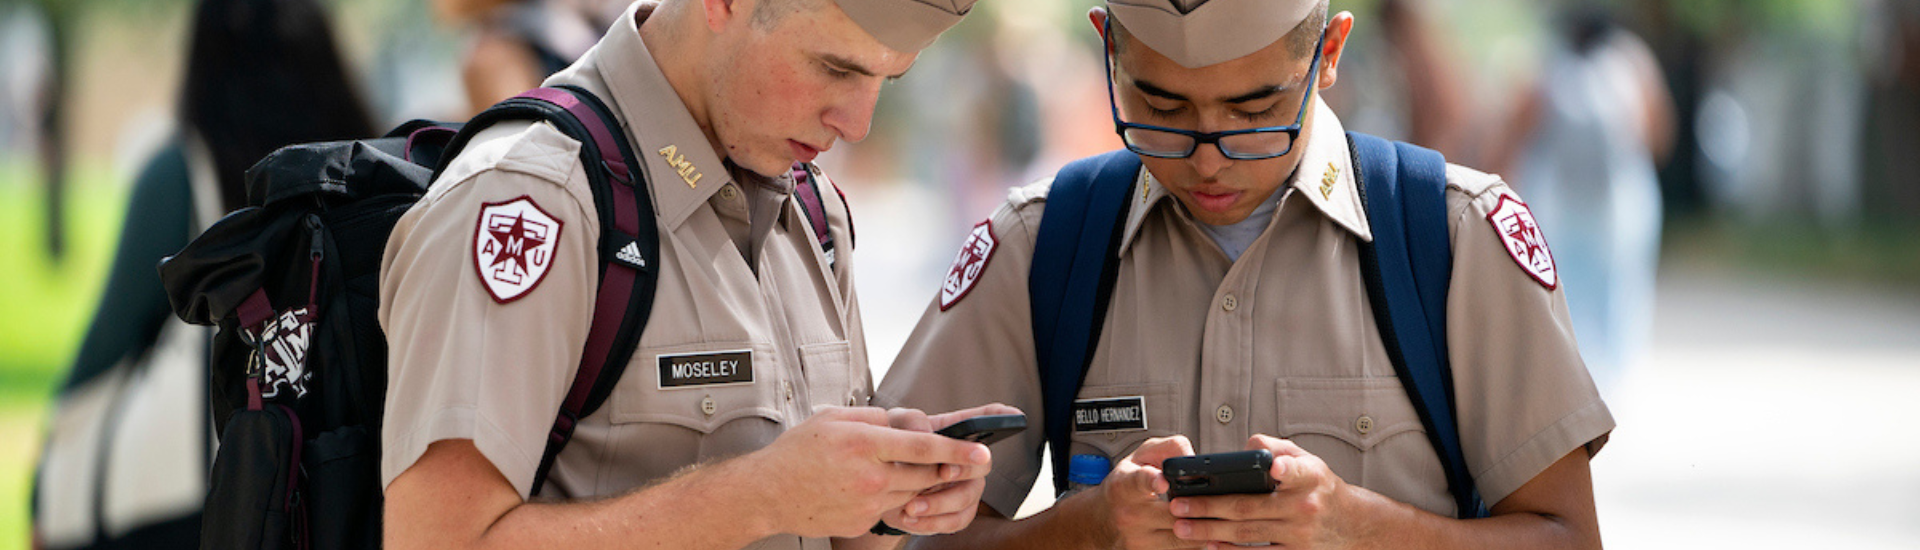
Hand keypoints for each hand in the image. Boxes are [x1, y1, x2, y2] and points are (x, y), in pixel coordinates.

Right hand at [751, 406, 991, 537]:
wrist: (768, 493)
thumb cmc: (797, 453)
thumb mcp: (833, 418)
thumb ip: (875, 416)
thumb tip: (905, 421)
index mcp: (864, 443)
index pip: (924, 446)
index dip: (957, 449)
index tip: (982, 452)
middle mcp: (870, 476)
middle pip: (926, 475)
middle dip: (944, 469)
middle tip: (953, 463)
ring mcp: (867, 503)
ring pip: (911, 493)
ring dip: (913, 483)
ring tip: (893, 471)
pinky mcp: (862, 522)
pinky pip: (890, 509)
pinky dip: (890, 498)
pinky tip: (867, 488)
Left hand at [876, 403, 1021, 534]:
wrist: (878, 486)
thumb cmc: (891, 448)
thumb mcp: (892, 426)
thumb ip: (909, 421)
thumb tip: (926, 431)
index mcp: (956, 432)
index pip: (986, 419)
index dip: (1001, 417)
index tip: (1013, 415)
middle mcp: (969, 459)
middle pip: (982, 463)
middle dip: (963, 469)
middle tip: (942, 472)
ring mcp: (967, 487)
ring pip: (967, 498)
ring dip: (939, 504)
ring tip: (910, 506)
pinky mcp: (958, 512)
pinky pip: (955, 521)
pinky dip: (931, 522)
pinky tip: (908, 517)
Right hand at [1091, 435, 1201, 549]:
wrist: (1101, 521)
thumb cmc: (1124, 486)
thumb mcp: (1140, 457)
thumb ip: (1169, 449)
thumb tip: (1193, 459)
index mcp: (1124, 485)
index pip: (1138, 482)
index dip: (1152, 481)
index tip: (1163, 482)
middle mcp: (1128, 514)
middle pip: (1174, 514)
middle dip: (1197, 506)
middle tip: (1214, 499)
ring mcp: (1137, 540)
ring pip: (1184, 537)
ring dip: (1202, 527)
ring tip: (1211, 515)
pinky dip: (1195, 541)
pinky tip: (1199, 530)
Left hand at [1168, 435, 1356, 548]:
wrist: (1352, 524)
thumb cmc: (1320, 487)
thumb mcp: (1308, 460)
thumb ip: (1276, 448)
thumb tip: (1247, 448)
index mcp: (1310, 478)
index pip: (1299, 471)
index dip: (1286, 468)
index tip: (1275, 467)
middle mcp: (1305, 507)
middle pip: (1250, 507)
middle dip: (1210, 507)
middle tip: (1179, 506)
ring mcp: (1300, 535)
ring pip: (1247, 535)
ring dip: (1211, 531)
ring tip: (1182, 527)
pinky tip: (1208, 546)